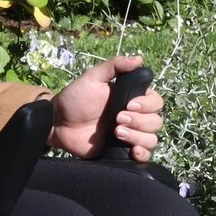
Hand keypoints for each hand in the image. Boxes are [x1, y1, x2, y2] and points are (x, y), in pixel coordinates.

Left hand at [48, 54, 164, 162]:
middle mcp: (135, 117)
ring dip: (138, 136)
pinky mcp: (122, 152)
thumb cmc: (75, 98)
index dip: (147, 104)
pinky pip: (144, 156)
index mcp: (132, 98)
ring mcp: (130, 135)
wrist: (58, 123)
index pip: (156, 102)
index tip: (128, 104)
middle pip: (156, 121)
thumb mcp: (93, 77)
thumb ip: (115, 66)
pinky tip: (133, 151)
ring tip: (116, 133)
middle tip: (117, 119)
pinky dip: (143, 154)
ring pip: (152, 139)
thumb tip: (139, 59)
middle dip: (139, 121)